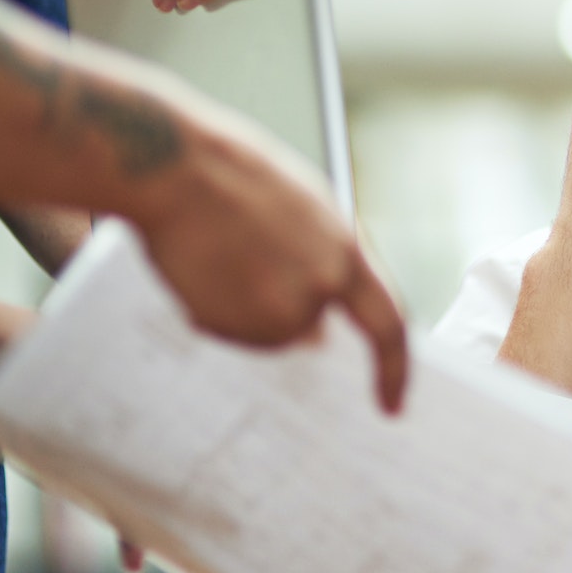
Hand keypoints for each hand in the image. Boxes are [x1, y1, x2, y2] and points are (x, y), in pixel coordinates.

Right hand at [131, 120, 408, 414]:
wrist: (178, 166)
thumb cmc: (238, 175)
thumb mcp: (306, 212)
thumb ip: (323, 269)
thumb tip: (319, 335)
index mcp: (346, 253)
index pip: (387, 325)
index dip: (393, 370)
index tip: (393, 406)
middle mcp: (319, 288)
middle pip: (307, 326)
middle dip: (278, 306)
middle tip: (244, 261)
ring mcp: (274, 308)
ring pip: (264, 331)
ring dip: (243, 306)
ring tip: (221, 252)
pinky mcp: (231, 322)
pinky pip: (229, 332)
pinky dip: (216, 313)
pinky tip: (202, 266)